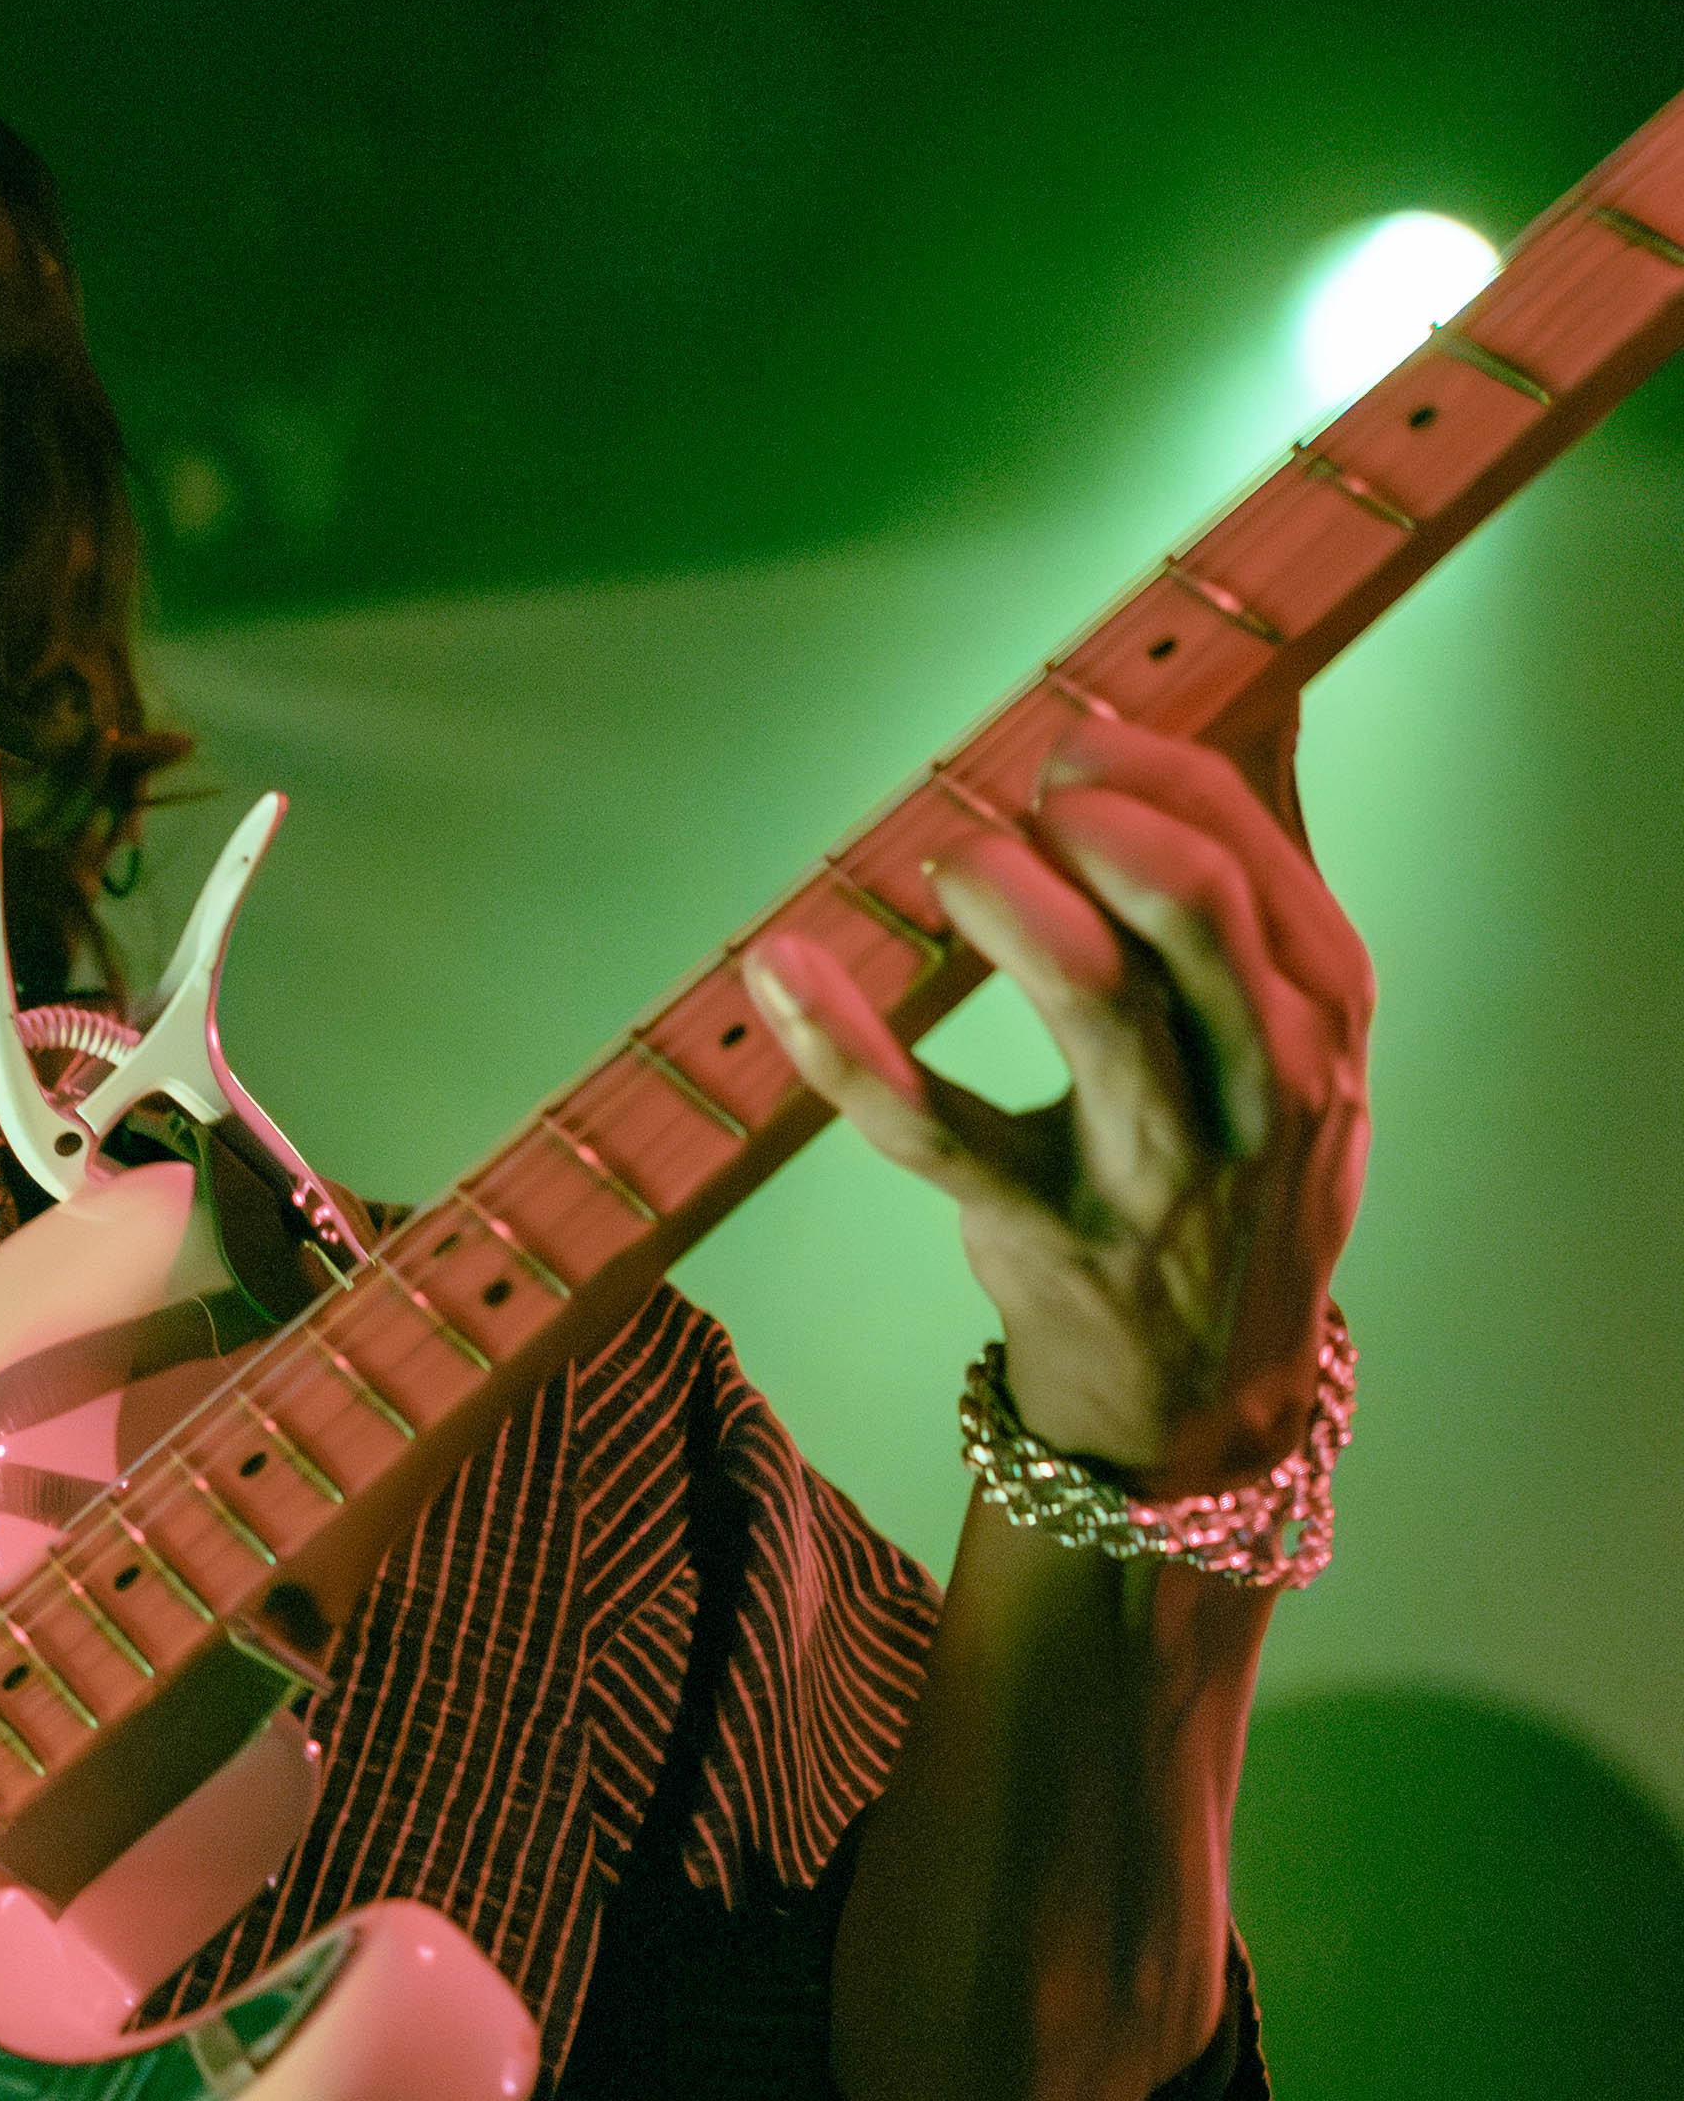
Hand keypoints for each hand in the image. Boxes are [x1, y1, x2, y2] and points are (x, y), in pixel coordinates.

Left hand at [742, 720, 1370, 1488]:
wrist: (1206, 1401)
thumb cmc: (1237, 1178)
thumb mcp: (1293, 1037)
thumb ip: (1262, 878)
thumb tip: (1246, 699)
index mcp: (1319, 1016)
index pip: (1254, 858)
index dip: (1157, 775)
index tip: (1074, 740)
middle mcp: (1256, 1089)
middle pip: (1197, 916)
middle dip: (1105, 822)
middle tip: (1029, 790)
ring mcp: (1149, 1172)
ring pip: (1094, 1007)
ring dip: (1011, 905)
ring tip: (952, 861)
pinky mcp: (1036, 1236)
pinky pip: (930, 1130)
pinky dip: (841, 1042)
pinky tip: (781, 966)